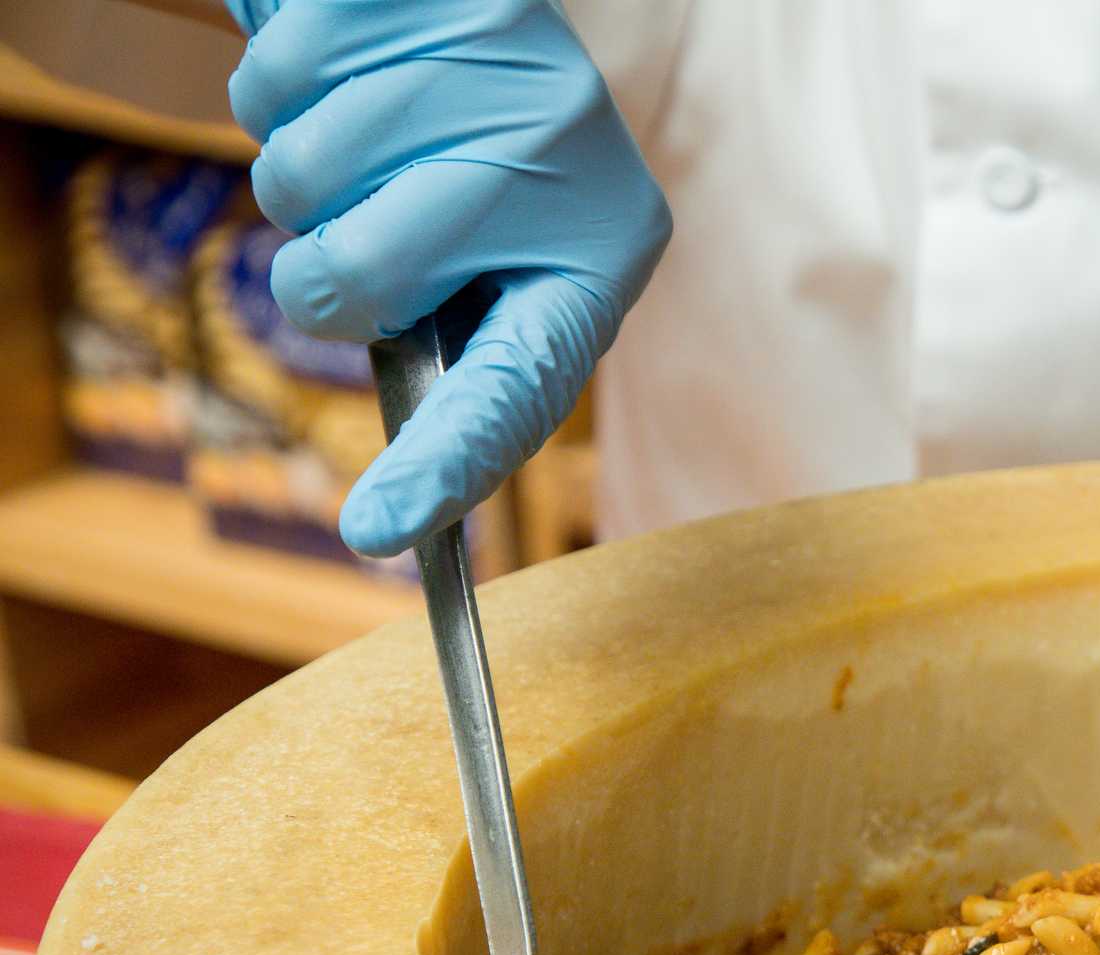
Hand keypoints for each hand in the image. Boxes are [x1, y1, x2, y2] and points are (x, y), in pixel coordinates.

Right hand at [222, 0, 669, 555]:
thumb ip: (470, 347)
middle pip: (361, 281)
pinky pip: (272, 82)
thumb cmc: (482, 156)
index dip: (445, 461)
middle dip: (321, 273)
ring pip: (298, 182)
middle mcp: (567, 158)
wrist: (472, 0)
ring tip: (363, 136)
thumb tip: (406, 502)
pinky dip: (274, 86)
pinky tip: (345, 70)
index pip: (521, 384)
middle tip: (361, 228)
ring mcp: (495, 66)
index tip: (377, 532)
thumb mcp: (508, 255)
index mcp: (602, 255)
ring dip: (294, 172)